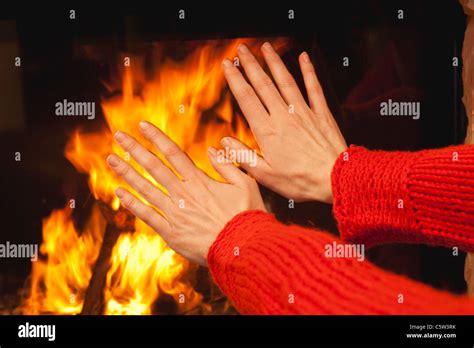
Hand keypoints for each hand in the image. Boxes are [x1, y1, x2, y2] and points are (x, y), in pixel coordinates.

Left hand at [107, 121, 265, 265]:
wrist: (242, 249)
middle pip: (154, 167)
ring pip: (145, 189)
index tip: (142, 126)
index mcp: (200, 181)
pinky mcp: (171, 232)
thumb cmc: (247, 216)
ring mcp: (174, 213)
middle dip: (135, 149)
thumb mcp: (246, 184)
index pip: (173, 153)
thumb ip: (228, 165)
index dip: (157, 138)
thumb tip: (212, 149)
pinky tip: (119, 193)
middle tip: (119, 136)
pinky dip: (132, 204)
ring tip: (112, 160)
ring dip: (127, 173)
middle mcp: (183, 194)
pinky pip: (147, 215)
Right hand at [222, 42, 346, 202]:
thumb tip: (223, 141)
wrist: (336, 179)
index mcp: (267, 131)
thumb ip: (243, 157)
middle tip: (241, 48)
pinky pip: (314, 87)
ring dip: (274, 62)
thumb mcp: (265, 175)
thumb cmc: (300, 181)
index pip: (247, 98)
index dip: (235, 79)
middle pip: (263, 84)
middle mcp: (284, 116)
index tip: (226, 65)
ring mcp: (304, 112)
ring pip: (286, 81)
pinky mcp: (321, 113)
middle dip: (250, 64)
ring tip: (265, 46)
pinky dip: (309, 71)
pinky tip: (304, 57)